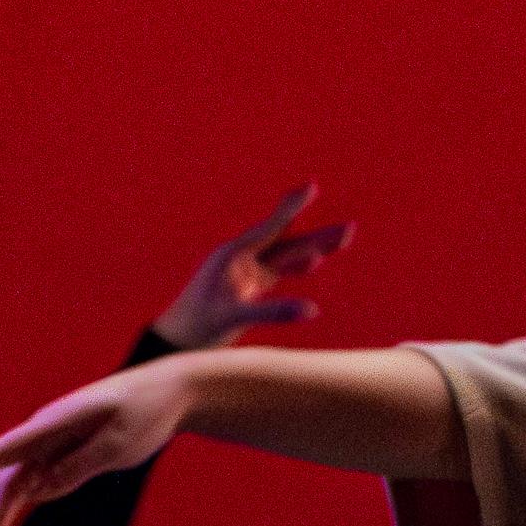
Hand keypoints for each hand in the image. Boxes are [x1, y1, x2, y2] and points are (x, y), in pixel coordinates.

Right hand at [0, 360, 191, 525]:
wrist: (170, 392)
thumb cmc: (147, 410)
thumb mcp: (121, 440)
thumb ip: (80, 464)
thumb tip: (39, 489)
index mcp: (51, 425)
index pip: (0, 454)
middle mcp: (40, 440)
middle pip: (3, 491)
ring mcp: (48, 451)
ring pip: (10, 496)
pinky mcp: (61, 461)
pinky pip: (27, 491)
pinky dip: (5, 510)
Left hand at [154, 182, 351, 350]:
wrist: (176, 339)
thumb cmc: (198, 325)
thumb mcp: (234, 317)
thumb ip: (273, 312)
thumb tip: (312, 310)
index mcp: (233, 255)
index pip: (271, 227)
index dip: (293, 207)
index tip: (312, 187)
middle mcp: (241, 259)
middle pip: (287, 241)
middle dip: (319, 235)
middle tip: (349, 228)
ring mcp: (246, 273)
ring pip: (287, 256)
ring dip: (314, 249)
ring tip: (342, 239)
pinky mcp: (249, 287)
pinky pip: (279, 271)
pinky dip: (299, 266)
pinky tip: (316, 263)